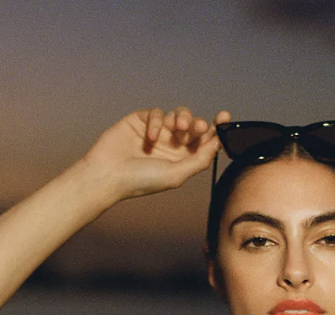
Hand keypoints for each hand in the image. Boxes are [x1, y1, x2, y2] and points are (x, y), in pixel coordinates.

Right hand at [80, 105, 231, 200]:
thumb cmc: (141, 181)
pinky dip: (157, 122)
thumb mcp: (176, 175)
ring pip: (178, 115)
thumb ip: (198, 160)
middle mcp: (173, 145)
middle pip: (194, 126)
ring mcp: (158, 132)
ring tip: (178, 128)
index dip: (216, 130)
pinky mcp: (142, 121)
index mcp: (183, 160)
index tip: (225, 118)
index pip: (205, 142)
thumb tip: (217, 145)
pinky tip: (150, 136)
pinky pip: (157, 113)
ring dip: (182, 118)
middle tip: (197, 128)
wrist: (109, 174)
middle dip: (198, 125)